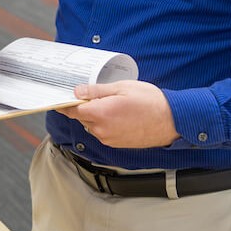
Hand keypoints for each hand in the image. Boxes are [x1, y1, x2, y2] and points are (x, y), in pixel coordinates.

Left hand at [59, 80, 180, 148]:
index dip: (65, 103)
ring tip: (113, 104)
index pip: (72, 110)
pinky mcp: (117, 143)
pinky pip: (103, 132)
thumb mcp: (121, 87)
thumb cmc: (151, 102)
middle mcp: (102, 130)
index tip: (58, 99)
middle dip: (84, 106)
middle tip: (95, 94)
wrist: (172, 121)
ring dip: (96, 115)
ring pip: (92, 125)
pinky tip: (119, 114)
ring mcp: (109, 139)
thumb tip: (78, 91)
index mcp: (100, 114)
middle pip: (82, 117)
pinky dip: (105, 123)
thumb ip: (96, 90)